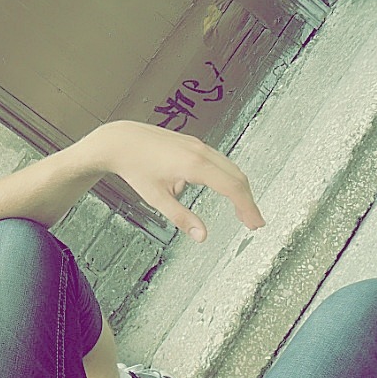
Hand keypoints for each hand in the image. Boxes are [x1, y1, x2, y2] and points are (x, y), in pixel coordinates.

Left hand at [90, 121, 264, 241]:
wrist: (121, 141)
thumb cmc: (135, 167)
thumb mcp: (156, 198)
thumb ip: (181, 218)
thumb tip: (202, 236)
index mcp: (195, 165)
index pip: (232, 187)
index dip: (248, 207)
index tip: (255, 223)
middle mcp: (201, 151)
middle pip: (237, 177)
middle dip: (248, 201)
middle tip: (253, 222)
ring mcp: (198, 145)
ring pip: (230, 167)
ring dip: (238, 189)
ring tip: (241, 210)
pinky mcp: (193, 144)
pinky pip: (218, 161)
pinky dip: (226, 177)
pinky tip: (220, 190)